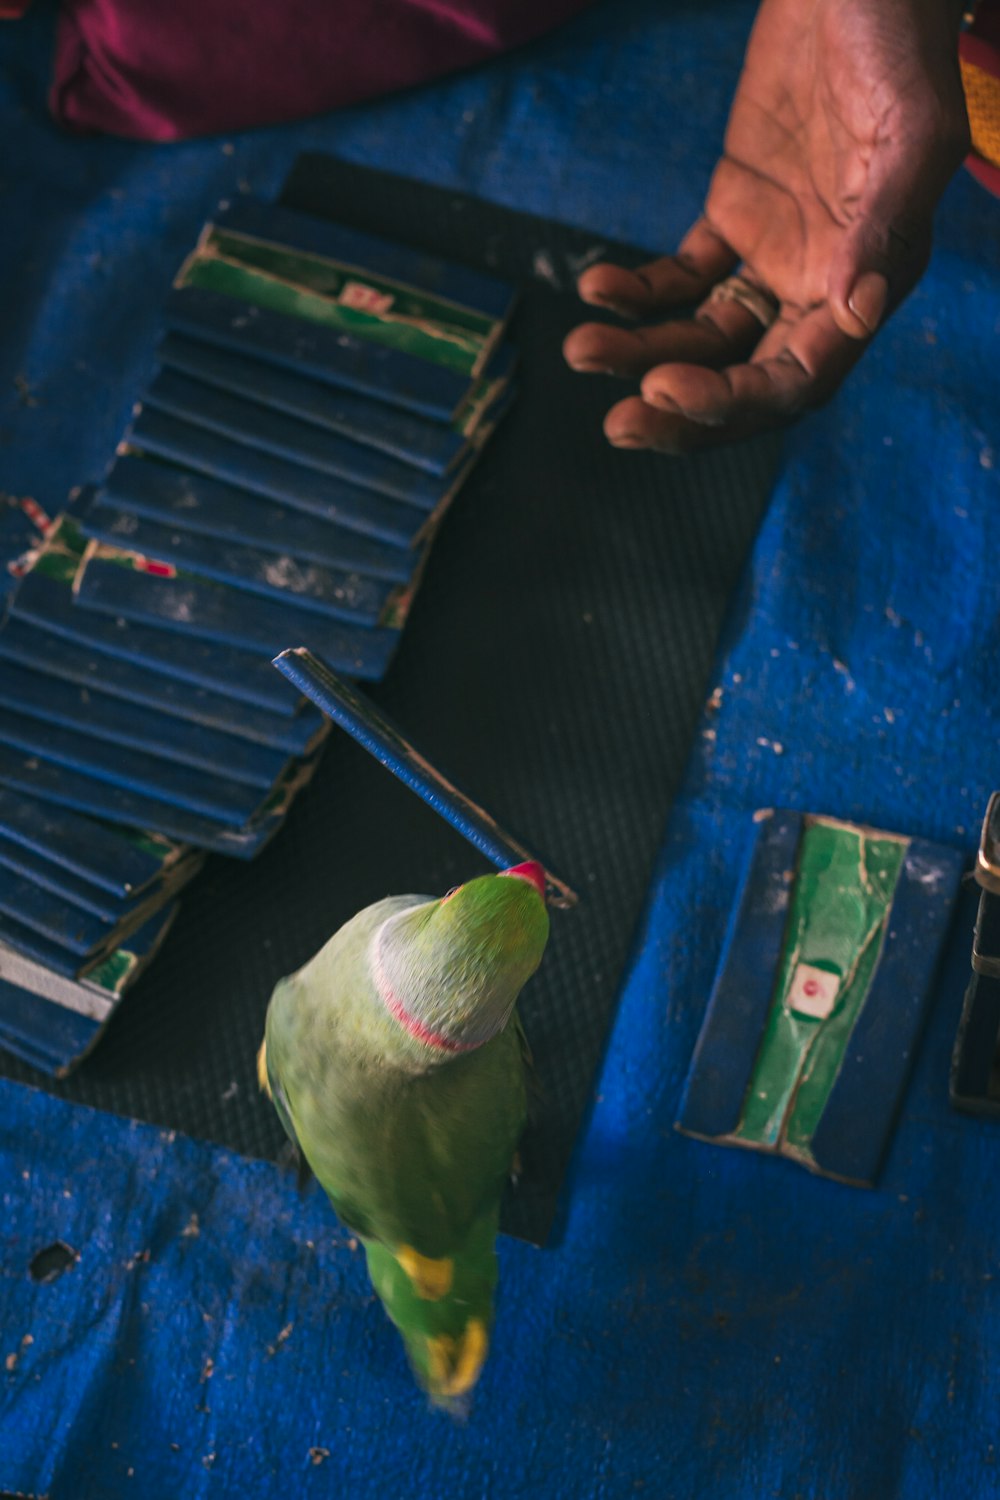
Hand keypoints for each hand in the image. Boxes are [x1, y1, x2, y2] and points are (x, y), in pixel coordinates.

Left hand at [564, 0, 969, 452]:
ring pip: (702, 337)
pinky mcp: (735, 217)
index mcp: (866, 283)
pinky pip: (680, 278)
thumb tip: (854, 313)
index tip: (666, 389)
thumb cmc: (896, 40)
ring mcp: (774, 255)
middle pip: (743, 380)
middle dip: (680, 410)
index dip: (732, 401)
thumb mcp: (909, 130)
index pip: (796, 380)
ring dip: (642, 355)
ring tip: (581, 349)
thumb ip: (885, 225)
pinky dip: (637, 294)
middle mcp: (820, 286)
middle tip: (618, 423)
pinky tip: (596, 289)